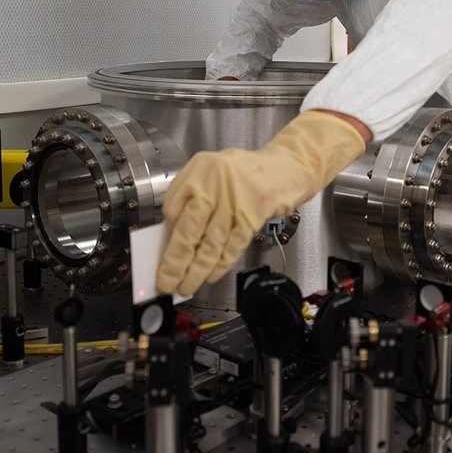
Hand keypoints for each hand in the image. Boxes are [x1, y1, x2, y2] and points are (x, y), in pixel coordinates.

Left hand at [156, 111, 366, 294]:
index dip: (168, 236)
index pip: (172, 208)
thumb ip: (194, 196)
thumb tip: (175, 234)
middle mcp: (213, 183)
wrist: (289, 167)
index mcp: (198, 169)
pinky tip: (210, 275)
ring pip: (210, 243)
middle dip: (175, 262)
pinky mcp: (253, 216)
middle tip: (166, 282)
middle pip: (188, 230)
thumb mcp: (213, 171)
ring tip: (187, 286)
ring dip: (197, 270)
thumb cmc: (248, 172)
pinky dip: (220, 264)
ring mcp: (234, 200)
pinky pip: (232, 245)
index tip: (162, 254)